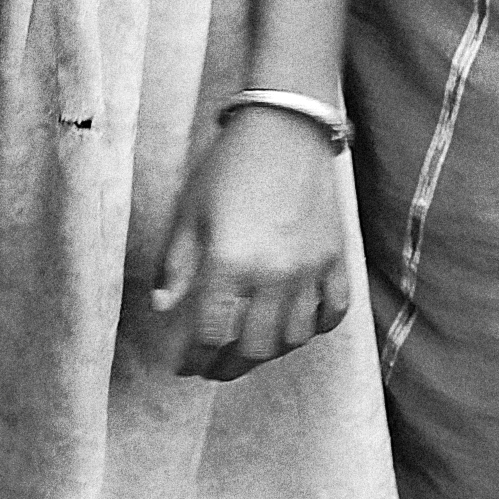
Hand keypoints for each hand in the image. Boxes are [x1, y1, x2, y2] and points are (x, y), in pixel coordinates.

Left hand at [151, 106, 353, 380]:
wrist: (284, 130)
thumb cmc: (229, 166)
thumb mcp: (190, 211)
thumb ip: (177, 263)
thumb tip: (163, 306)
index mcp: (230, 261)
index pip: (211, 330)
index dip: (195, 356)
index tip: (185, 366)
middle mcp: (274, 274)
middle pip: (255, 345)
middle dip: (230, 366)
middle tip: (214, 368)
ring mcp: (310, 269)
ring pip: (295, 337)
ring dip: (270, 352)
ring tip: (250, 351)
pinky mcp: (335, 259)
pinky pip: (334, 311)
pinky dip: (316, 328)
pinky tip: (298, 329)